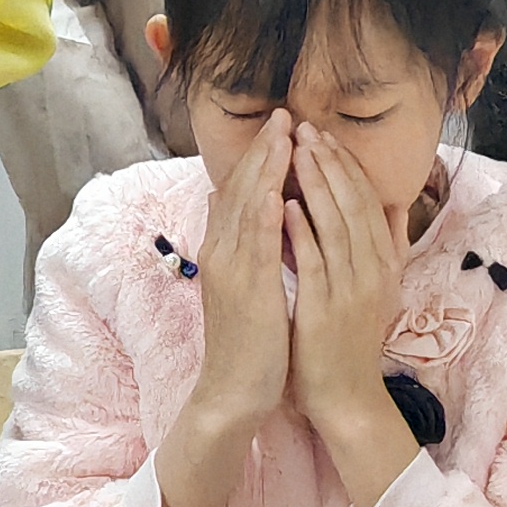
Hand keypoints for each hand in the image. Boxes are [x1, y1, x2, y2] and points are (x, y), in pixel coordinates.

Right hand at [151, 116, 298, 506]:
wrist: (233, 393)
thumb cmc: (251, 343)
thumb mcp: (251, 286)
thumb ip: (253, 248)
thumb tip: (259, 212)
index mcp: (226, 251)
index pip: (241, 191)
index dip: (259, 157)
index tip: (279, 126)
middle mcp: (222, 253)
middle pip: (241, 189)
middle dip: (263, 150)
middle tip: (282, 112)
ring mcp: (230, 271)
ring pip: (247, 208)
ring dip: (265, 169)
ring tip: (284, 134)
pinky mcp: (246, 292)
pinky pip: (257, 247)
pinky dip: (267, 215)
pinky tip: (279, 190)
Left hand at [287, 127, 420, 506]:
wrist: (345, 398)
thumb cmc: (347, 342)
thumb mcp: (368, 289)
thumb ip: (370, 249)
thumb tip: (376, 208)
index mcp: (383, 264)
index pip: (366, 202)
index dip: (346, 166)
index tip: (324, 136)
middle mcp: (373, 272)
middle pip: (354, 204)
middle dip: (330, 163)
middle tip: (307, 128)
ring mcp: (351, 290)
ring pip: (336, 225)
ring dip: (316, 185)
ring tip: (298, 150)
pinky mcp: (326, 310)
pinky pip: (314, 263)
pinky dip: (301, 231)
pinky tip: (285, 205)